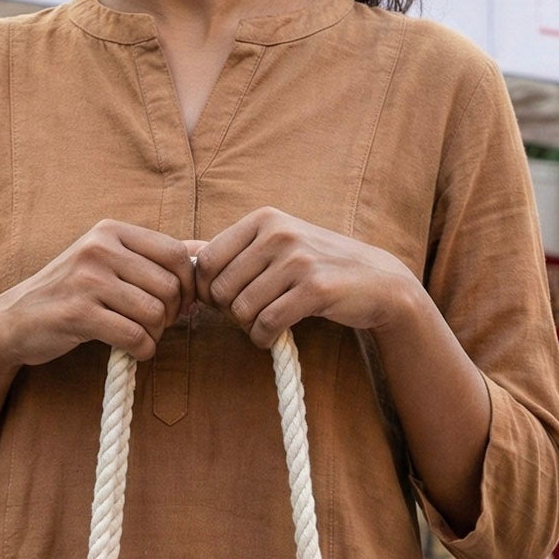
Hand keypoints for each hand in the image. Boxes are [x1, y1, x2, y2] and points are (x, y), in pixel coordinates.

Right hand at [0, 220, 196, 368]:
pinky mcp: (78, 314)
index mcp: (111, 231)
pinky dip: (142, 350)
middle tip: (155, 325)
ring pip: (155, 313)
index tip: (176, 304)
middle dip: (172, 314)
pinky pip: (134, 336)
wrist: (15, 320)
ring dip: (156, 335)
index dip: (188, 285)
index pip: (176, 254)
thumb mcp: (109, 262)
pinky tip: (131, 350)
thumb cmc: (71, 293)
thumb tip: (208, 251)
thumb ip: (154, 256)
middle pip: (171, 286)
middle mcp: (99, 248)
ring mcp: (87, 280)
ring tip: (140, 337)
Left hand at [193, 209, 425, 350]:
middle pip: (220, 290)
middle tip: (252, 315)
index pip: (207, 262)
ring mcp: (297, 259)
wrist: (376, 281)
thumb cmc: (318, 266)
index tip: (227, 301)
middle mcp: (279, 233)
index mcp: (264, 219)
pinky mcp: (314, 289)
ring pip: (242, 310)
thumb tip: (181, 253)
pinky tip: (273, 336)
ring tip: (266, 324)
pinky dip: (264, 338)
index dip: (208, 291)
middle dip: (230, 312)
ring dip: (249, 328)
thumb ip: (231, 250)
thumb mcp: (276, 245)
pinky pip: (267, 324)